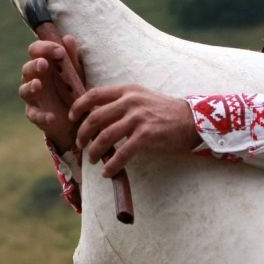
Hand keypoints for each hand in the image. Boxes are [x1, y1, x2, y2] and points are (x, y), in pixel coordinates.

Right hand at [18, 35, 83, 149]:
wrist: (76, 117)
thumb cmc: (72, 89)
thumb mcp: (76, 73)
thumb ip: (72, 57)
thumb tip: (68, 38)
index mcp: (43, 64)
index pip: (36, 50)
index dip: (45, 48)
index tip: (59, 51)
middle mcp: (34, 78)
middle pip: (27, 68)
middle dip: (35, 65)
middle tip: (43, 64)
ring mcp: (33, 97)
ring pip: (24, 90)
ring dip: (30, 87)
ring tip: (37, 85)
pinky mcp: (36, 115)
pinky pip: (35, 115)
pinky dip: (42, 116)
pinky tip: (51, 116)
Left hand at [70, 84, 201, 177]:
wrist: (191, 120)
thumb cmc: (165, 111)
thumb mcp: (142, 97)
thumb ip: (121, 102)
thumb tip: (96, 115)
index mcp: (127, 91)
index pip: (93, 95)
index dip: (78, 107)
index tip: (72, 118)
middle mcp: (130, 102)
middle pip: (94, 118)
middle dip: (82, 134)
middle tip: (79, 145)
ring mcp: (137, 119)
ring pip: (104, 137)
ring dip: (94, 151)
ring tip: (92, 159)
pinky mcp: (145, 136)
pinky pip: (121, 153)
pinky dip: (111, 165)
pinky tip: (107, 172)